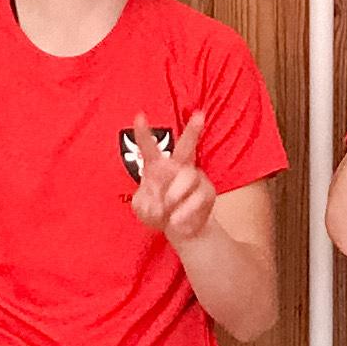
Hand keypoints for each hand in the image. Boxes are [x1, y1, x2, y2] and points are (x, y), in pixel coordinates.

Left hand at [127, 116, 219, 248]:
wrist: (180, 230)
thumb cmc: (158, 213)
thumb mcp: (142, 209)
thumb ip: (143, 203)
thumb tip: (159, 202)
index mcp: (157, 167)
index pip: (149, 148)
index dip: (143, 133)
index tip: (139, 116)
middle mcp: (178, 168)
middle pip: (186, 147)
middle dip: (193, 131)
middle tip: (199, 115)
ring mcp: (195, 179)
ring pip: (188, 176)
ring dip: (175, 194)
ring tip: (167, 209)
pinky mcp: (207, 192)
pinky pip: (197, 198)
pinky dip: (184, 212)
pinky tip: (176, 221)